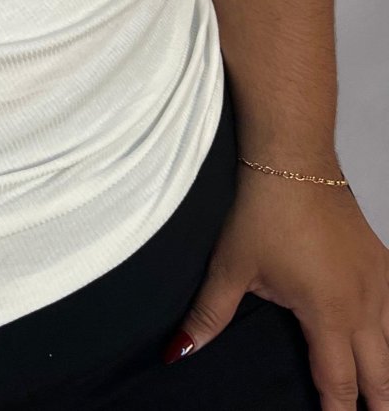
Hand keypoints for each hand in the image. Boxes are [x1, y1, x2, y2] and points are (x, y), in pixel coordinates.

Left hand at [163, 168, 388, 408]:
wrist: (294, 160)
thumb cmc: (262, 212)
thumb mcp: (231, 267)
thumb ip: (209, 315)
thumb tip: (178, 351)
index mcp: (328, 314)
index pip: (338, 381)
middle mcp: (364, 304)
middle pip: (380, 372)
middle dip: (377, 402)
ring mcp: (378, 280)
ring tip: (385, 394)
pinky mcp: (381, 258)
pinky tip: (388, 337)